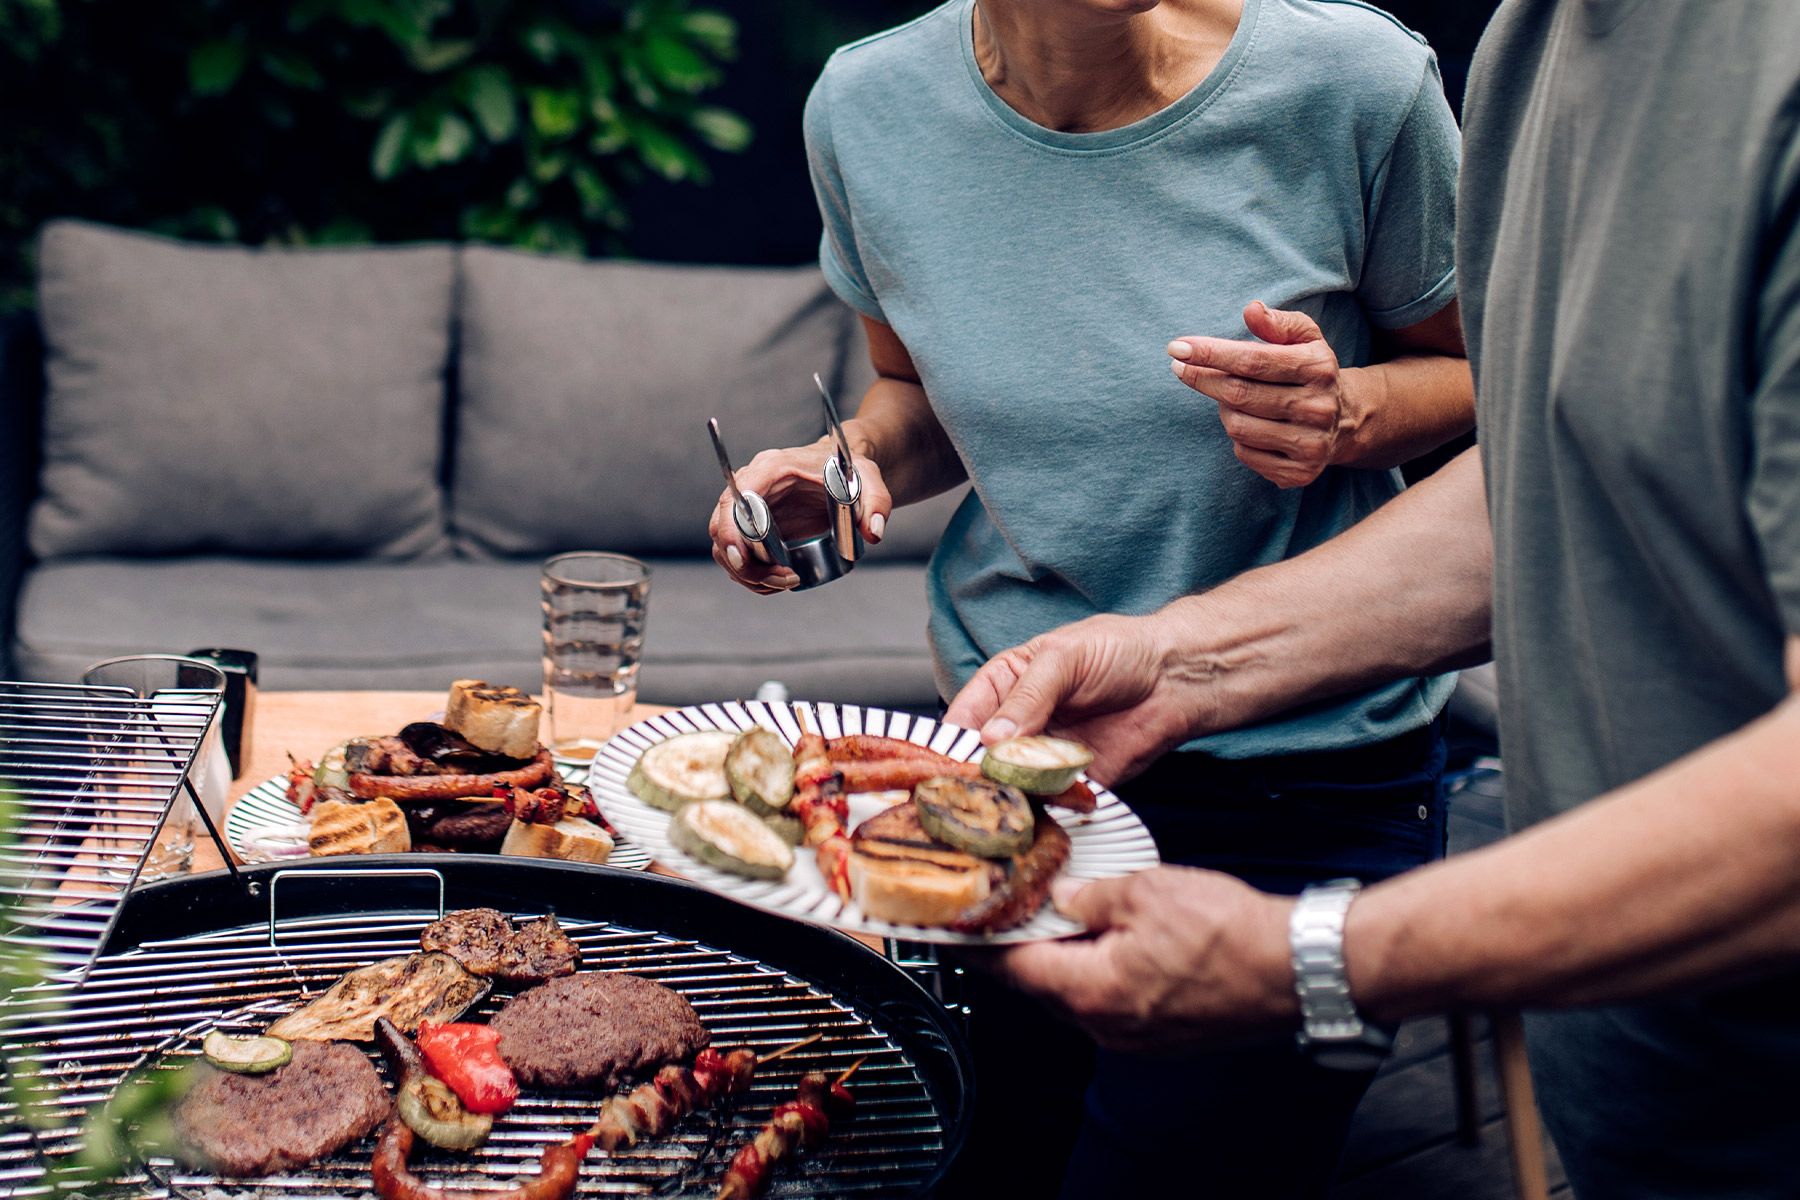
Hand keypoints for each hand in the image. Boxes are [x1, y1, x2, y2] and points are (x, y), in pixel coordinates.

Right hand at [708, 435, 890, 593]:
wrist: (842, 472)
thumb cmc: (849, 470)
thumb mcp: (870, 481)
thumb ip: (877, 503)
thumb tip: (873, 533)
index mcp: (771, 468)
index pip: (735, 499)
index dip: (732, 531)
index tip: (743, 560)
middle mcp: (752, 485)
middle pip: (723, 528)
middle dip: (744, 563)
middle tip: (783, 579)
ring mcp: (749, 508)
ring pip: (726, 546)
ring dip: (748, 574)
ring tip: (787, 581)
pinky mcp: (754, 527)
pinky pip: (739, 555)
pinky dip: (752, 575)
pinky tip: (779, 581)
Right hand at [943, 611, 1210, 785]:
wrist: (1175, 678)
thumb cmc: (1119, 650)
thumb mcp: (1064, 658)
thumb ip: (1028, 697)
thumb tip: (991, 736)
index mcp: (1004, 685)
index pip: (964, 717)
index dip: (953, 740)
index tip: (947, 762)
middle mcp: (1018, 723)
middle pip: (982, 757)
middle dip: (979, 772)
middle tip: (981, 783)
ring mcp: (1043, 755)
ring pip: (1012, 783)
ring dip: (1011, 792)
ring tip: (1014, 792)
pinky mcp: (1072, 781)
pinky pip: (1050, 800)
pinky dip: (1047, 804)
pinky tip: (1048, 799)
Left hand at [967, 867, 1297, 1053]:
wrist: (1297, 967)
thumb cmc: (1230, 935)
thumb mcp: (1145, 892)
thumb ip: (1093, 896)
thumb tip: (1066, 896)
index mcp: (1091, 991)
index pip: (1012, 969)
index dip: (981, 943)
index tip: (957, 929)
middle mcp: (1108, 1024)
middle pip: (1041, 984)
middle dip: (1020, 946)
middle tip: (1004, 909)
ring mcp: (1137, 1034)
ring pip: (1078, 992)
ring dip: (1062, 957)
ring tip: (1056, 914)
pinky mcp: (1163, 1031)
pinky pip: (1112, 998)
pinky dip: (1097, 968)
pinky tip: (1107, 937)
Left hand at [1168, 301, 1351, 488]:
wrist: (1346, 421)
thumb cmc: (1309, 371)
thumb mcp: (1305, 338)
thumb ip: (1279, 323)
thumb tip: (1252, 310)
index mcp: (1318, 368)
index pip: (1252, 360)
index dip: (1210, 354)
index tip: (1176, 348)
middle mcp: (1318, 407)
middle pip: (1239, 394)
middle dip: (1202, 379)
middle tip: (1181, 368)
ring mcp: (1310, 444)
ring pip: (1237, 427)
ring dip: (1224, 410)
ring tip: (1233, 399)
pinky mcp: (1299, 473)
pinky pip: (1245, 454)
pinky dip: (1238, 438)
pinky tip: (1251, 426)